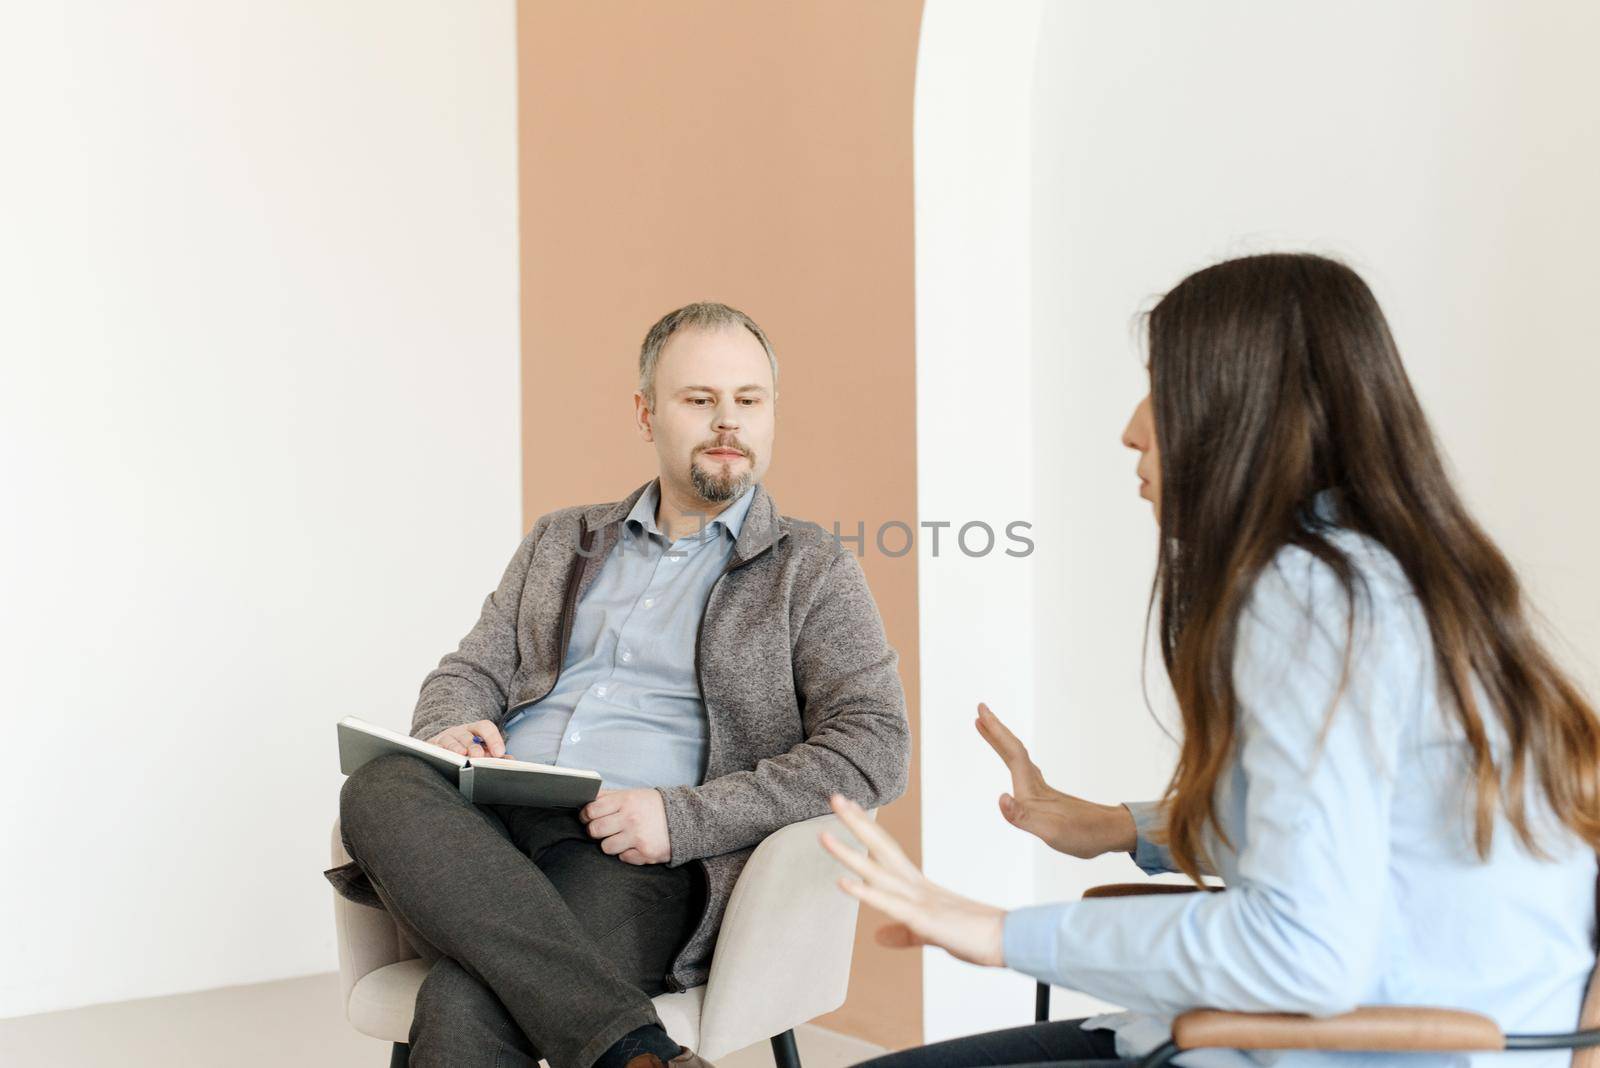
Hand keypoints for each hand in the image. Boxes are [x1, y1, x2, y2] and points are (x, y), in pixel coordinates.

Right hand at [427, 719, 505, 758]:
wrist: (443, 750)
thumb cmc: (467, 751)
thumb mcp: (482, 751)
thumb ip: (496, 756)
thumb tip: (511, 761)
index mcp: (475, 730)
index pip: (485, 727)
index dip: (493, 738)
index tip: (499, 753)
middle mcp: (459, 731)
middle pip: (467, 735)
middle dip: (473, 746)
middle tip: (479, 757)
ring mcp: (445, 738)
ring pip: (450, 740)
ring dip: (456, 748)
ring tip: (462, 756)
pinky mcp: (432, 746)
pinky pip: (435, 749)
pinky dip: (439, 753)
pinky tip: (444, 760)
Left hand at [580, 788, 670, 864]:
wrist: (687, 819)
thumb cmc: (655, 806)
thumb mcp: (633, 794)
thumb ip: (610, 796)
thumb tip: (586, 799)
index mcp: (625, 800)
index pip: (591, 810)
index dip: (586, 815)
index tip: (588, 818)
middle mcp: (630, 818)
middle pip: (595, 830)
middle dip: (596, 831)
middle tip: (604, 829)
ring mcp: (637, 837)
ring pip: (606, 847)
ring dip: (612, 843)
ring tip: (622, 837)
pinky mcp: (645, 853)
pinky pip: (623, 858)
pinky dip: (627, 853)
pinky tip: (636, 844)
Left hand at [819, 794, 1005, 967]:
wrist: (1009, 940)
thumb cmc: (974, 935)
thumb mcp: (928, 934)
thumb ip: (902, 933)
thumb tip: (877, 936)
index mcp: (917, 886)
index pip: (886, 850)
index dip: (865, 828)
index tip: (847, 807)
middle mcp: (915, 885)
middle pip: (880, 847)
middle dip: (855, 823)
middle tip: (833, 797)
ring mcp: (919, 900)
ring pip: (877, 872)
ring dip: (849, 853)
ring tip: (823, 834)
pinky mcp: (924, 919)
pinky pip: (889, 904)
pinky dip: (864, 892)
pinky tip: (842, 882)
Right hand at [975, 702, 1135, 857]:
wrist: (1111, 833)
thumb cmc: (1084, 835)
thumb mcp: (1051, 832)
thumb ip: (1023, 816)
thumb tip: (1001, 798)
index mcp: (1033, 790)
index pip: (1012, 753)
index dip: (995, 733)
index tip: (980, 713)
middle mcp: (1037, 785)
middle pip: (1013, 750)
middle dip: (996, 730)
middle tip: (981, 710)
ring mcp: (1043, 791)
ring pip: (1018, 758)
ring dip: (1002, 743)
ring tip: (988, 731)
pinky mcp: (1047, 799)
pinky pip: (1023, 771)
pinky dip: (1012, 759)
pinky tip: (1014, 765)